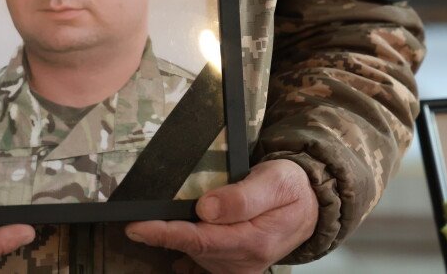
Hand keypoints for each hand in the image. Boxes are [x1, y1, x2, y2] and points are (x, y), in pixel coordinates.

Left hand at [125, 159, 317, 273]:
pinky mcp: (234, 265)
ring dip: (177, 238)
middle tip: (141, 215)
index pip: (199, 240)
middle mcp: (244, 261)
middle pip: (193, 248)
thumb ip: (241, 197)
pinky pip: (200, 261)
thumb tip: (205, 208)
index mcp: (253, 241)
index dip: (164, 234)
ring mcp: (238, 267)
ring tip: (159, 221)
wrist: (310, 205)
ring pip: (194, 254)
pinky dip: (184, 250)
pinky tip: (171, 237)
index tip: (135, 227)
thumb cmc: (291, 188)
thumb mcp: (274, 181)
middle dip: (166, 233)